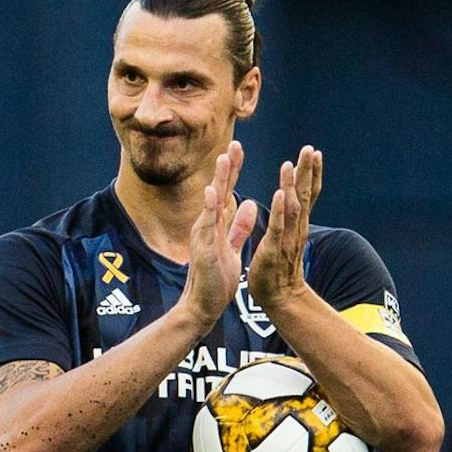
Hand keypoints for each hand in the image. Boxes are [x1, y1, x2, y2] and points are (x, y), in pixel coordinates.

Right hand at [180, 142, 258, 328]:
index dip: (233, 170)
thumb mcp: (232, 248)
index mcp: (216, 225)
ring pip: (211, 202)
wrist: (203, 307)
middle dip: (227, 167)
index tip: (238, 148)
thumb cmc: (216, 281)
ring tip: (224, 158)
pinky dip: (210, 207)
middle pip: (218, 190)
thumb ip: (239, 228)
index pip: (226, 192)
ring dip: (218, 180)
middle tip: (235, 143)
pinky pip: (207, 225)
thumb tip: (249, 205)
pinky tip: (213, 191)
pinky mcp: (203, 249)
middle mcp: (207, 226)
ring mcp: (203, 236)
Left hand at [247, 146, 321, 311]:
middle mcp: (297, 229)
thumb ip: (289, 219)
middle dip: (307, 172)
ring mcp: (287, 239)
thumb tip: (291, 200)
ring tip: (291, 163)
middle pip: (304, 195)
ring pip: (292, 207)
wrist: (280, 298)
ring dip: (291, 185)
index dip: (311, 174)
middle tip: (309, 149)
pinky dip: (279, 210)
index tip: (314, 152)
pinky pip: (278, 228)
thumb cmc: (278, 267)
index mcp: (297, 225)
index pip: (307, 195)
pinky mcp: (274, 250)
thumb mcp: (286, 237)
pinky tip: (280, 193)